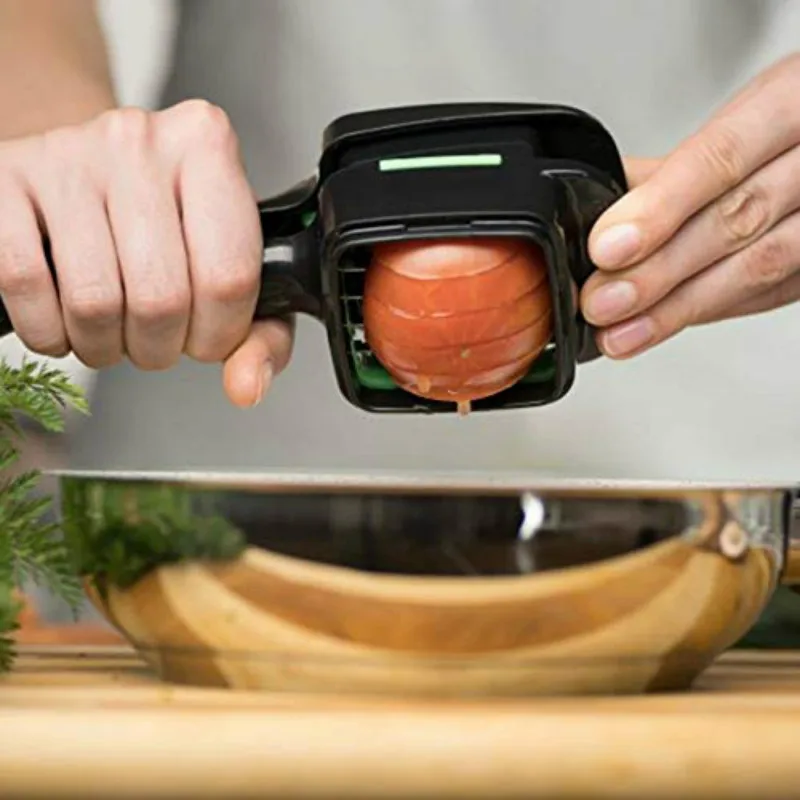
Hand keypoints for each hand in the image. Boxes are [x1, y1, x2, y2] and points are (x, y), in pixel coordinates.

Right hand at [0, 100, 292, 407]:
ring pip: (94, 301)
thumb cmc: (168, 229)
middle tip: (155, 338)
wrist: (86, 176)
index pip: (229, 278)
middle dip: (159, 348)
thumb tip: (246, 387)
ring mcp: (66, 155)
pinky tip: (65, 318)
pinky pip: (26, 285)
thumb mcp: (234, 272)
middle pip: (161, 298)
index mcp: (208, 149)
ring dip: (103, 346)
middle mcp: (138, 141)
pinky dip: (47, 330)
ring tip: (112, 328)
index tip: (206, 336)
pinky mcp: (5, 180)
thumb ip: (260, 335)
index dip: (218, 334)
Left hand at [581, 54, 799, 358]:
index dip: (660, 208)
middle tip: (602, 301)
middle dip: (658, 270)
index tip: (607, 249)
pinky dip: (711, 309)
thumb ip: (672, 165)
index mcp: (794, 100)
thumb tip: (595, 206)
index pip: (720, 158)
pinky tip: (665, 322)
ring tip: (621, 332)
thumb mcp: (740, 115)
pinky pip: (773, 292)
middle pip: (737, 220)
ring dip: (678, 307)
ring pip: (760, 266)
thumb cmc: (791, 119)